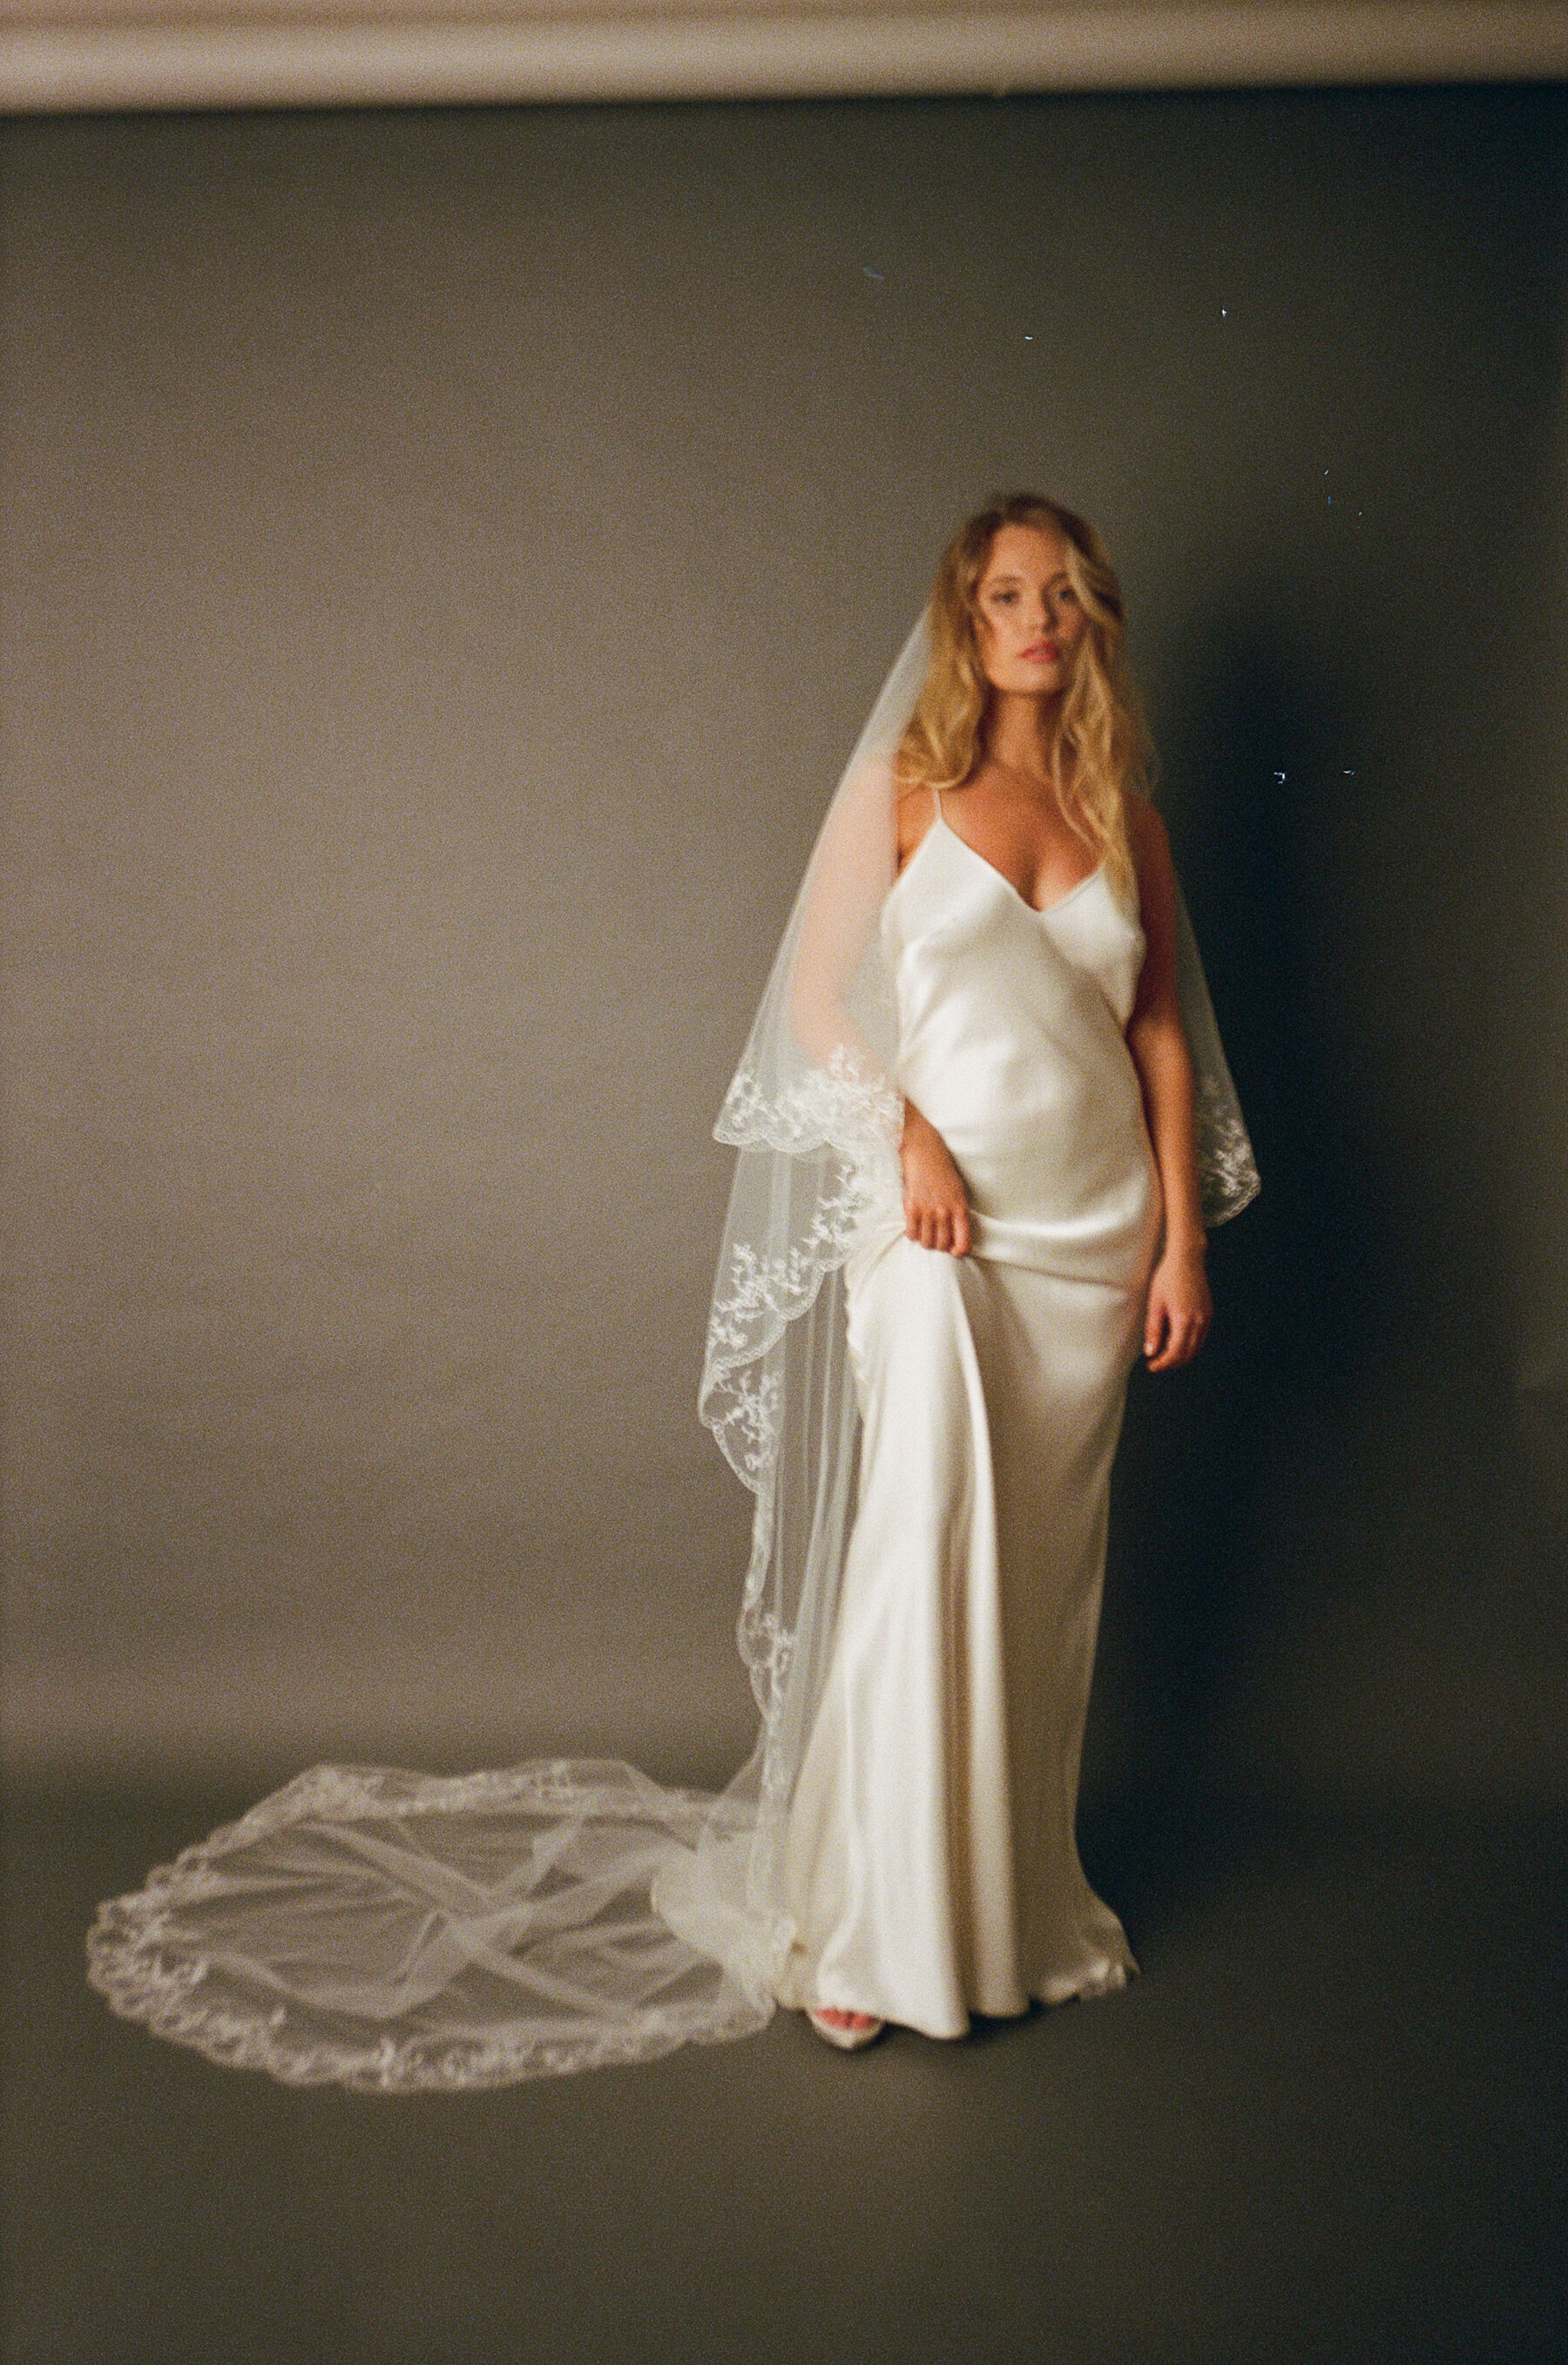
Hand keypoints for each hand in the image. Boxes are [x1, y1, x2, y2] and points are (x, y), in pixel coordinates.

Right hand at [901, 1106, 970, 1255]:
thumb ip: (957, 1211)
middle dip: (939, 1245)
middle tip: (936, 1237)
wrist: (924, 1150)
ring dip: (925, 1240)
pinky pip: (911, 1233)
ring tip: (924, 1231)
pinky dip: (912, 1234)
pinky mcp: (911, 1207)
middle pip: (942, 1245)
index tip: (954, 1251)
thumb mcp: (958, 1190)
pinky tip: (914, 1226)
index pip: (963, 1242)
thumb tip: (954, 1233)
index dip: (959, 1251)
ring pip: (926, 1242)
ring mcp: (927, 1210)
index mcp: (960, 1207)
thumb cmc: (942, 1169)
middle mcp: (945, 1212)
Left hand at [1143, 1240, 1210, 1369]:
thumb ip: (1153, 1330)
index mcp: (1184, 1320)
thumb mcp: (1155, 1304)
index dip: (1163, 1363)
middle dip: (1172, 1363)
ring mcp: (1206, 1318)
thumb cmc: (1168, 1277)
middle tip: (1157, 1363)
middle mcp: (1199, 1321)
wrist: (1187, 1259)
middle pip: (1188, 1354)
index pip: (1175, 1353)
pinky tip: (1177, 1342)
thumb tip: (1151, 1351)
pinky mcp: (1208, 1313)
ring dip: (1181, 1356)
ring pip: (1196, 1347)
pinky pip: (1201, 1337)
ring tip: (1165, 1355)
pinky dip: (1190, 1345)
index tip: (1152, 1366)